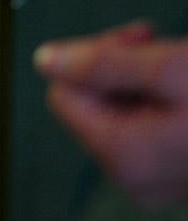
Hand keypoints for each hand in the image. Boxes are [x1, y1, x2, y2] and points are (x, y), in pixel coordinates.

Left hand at [35, 22, 187, 207]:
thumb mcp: (170, 69)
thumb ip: (101, 63)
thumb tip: (46, 60)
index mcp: (124, 157)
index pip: (64, 95)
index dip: (92, 59)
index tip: (135, 41)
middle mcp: (133, 177)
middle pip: (92, 101)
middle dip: (121, 67)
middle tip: (161, 47)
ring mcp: (157, 178)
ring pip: (120, 108)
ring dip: (144, 78)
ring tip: (182, 66)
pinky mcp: (177, 170)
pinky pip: (146, 123)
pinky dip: (162, 96)